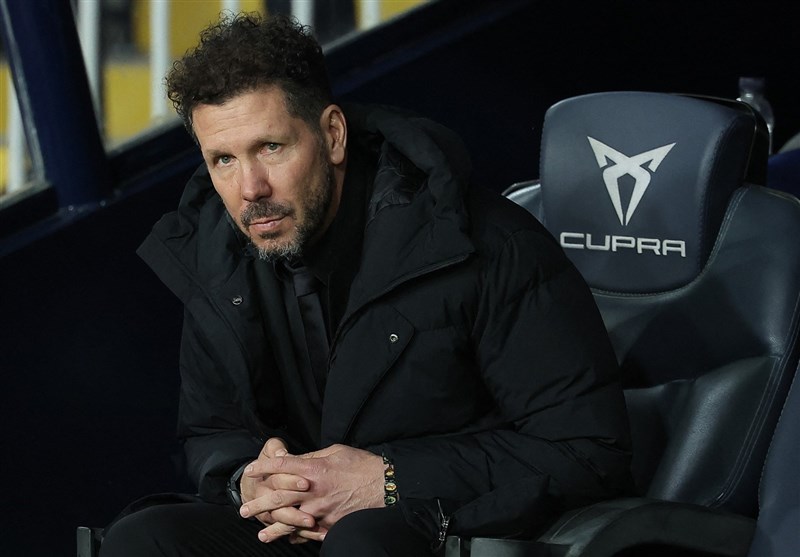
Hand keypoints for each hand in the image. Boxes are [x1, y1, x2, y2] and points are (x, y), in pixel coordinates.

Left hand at [242, 444, 384, 534]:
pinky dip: (298, 536)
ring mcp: (321, 511)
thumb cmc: (361, 465)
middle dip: (259, 504)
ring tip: (261, 534)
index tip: (250, 470)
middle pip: (279, 497)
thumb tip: (294, 460)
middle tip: (244, 509)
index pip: (281, 466)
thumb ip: (312, 457)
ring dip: (274, 528)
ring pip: (291, 521)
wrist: (385, 485)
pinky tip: (289, 539)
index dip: (263, 466)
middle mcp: (313, 491)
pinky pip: (310, 533)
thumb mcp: (335, 451)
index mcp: (314, 469)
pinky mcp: (331, 524)